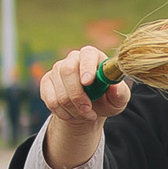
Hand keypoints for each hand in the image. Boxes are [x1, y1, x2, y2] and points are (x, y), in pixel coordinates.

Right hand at [38, 46, 129, 168]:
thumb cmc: (106, 99)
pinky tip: (72, 113)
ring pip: (60, 91)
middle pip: (68, 71)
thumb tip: (114, 87)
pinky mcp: (47, 82)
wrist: (89, 109)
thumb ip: (120, 93)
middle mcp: (73, 58)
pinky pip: (50, 100)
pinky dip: (63, 112)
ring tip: (85, 114)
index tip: (88, 82)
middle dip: (77, 95)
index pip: (87, 54)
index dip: (87, 67)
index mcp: (93, 56)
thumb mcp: (118, 99)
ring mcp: (57, 69)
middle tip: (88, 110)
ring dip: (73, 108)